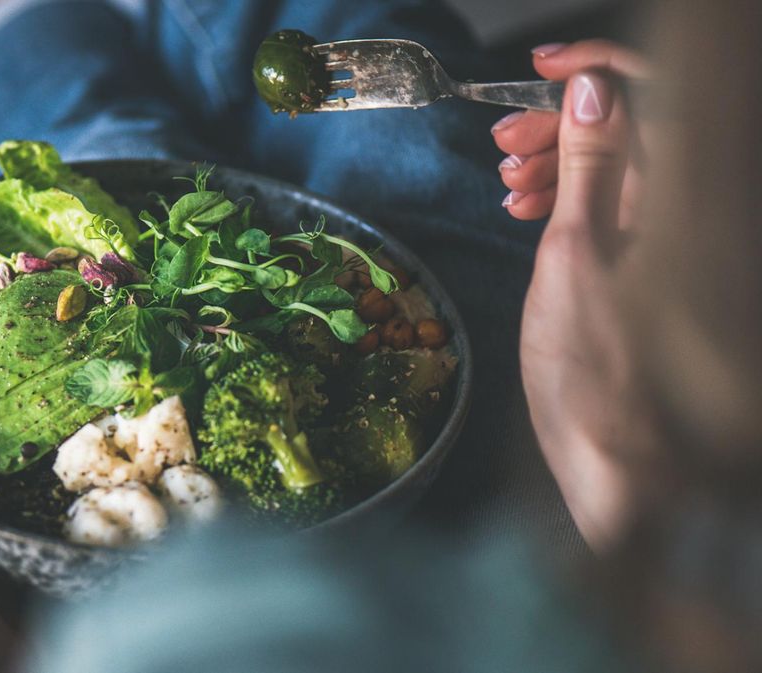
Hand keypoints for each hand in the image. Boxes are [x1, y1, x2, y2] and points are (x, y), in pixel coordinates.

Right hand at [514, 45, 668, 549]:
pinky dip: (572, 200)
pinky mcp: (652, 268)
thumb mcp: (575, 256)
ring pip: (620, 166)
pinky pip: (616, 206)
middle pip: (636, 127)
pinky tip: (530, 213)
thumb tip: (597, 90)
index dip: (601, 69)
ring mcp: (672, 241)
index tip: (545, 71)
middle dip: (567, 123)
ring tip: (508, 187)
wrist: (616, 465)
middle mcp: (689, 214)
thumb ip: (589, 166)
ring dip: (562, 162)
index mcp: (684, 202)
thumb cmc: (593, 377)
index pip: (656, 96)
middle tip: (505, 145)